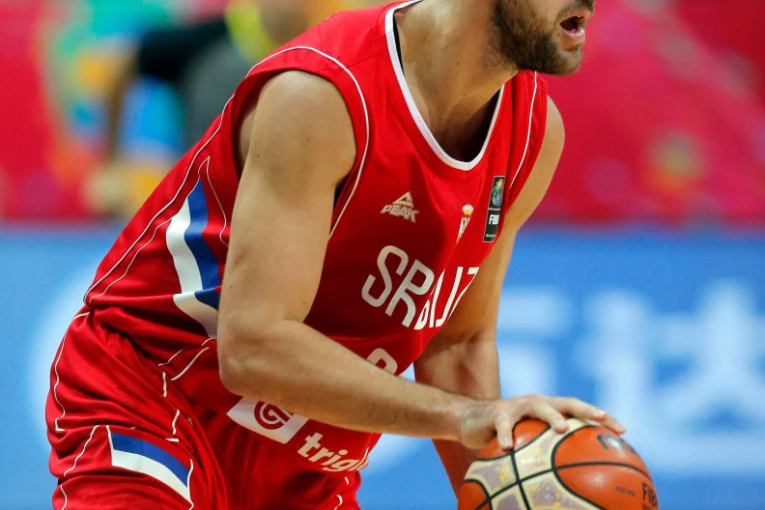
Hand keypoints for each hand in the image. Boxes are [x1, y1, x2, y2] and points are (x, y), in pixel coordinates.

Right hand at [456, 394, 625, 449]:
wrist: (469, 421)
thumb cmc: (505, 436)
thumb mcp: (527, 444)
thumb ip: (547, 456)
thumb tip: (575, 485)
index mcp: (549, 409)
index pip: (580, 411)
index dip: (601, 418)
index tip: (623, 430)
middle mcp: (536, 403)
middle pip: (566, 402)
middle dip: (585, 409)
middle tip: (601, 417)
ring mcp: (516, 406)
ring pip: (537, 406)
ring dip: (550, 415)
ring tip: (560, 428)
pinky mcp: (496, 413)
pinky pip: (503, 426)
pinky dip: (505, 436)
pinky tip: (507, 448)